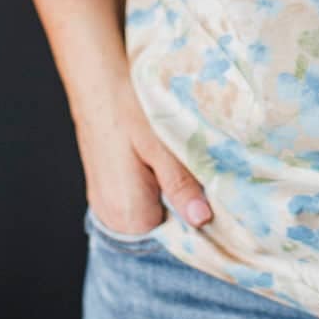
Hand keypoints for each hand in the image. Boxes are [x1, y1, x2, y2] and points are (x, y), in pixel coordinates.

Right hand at [76, 80, 212, 233]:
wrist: (96, 81)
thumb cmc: (126, 107)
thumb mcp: (159, 144)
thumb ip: (180, 184)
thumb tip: (202, 219)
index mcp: (128, 215)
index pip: (177, 236)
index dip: (201, 217)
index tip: (223, 197)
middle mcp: (113, 219)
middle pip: (165, 225)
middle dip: (188, 203)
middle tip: (207, 174)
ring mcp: (106, 207)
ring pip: (155, 211)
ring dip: (174, 193)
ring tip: (183, 163)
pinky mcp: (107, 192)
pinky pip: (141, 201)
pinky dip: (157, 186)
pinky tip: (165, 161)